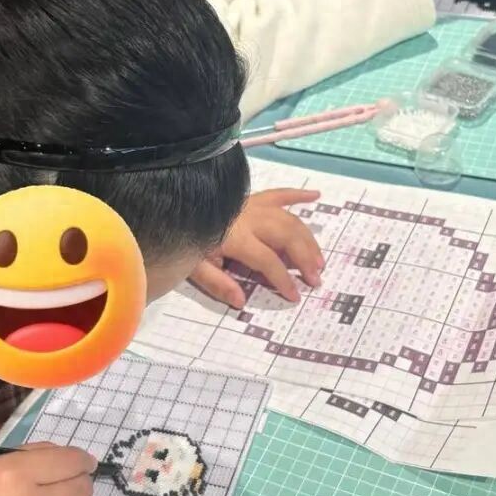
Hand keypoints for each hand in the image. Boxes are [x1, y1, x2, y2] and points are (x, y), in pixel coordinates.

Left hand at [189, 189, 323, 308]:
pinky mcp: (252, 198)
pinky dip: (298, 194)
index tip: (294, 295)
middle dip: (304, 258)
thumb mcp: (192, 266)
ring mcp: (252, 205)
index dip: (283, 279)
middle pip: (286, 236)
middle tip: (316, 278)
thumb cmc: (183, 239)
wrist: (176, 206)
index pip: (267, 260)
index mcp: (235, 236)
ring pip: (289, 219)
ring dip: (307, 238)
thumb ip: (217, 283)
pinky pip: (278, 193)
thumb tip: (241, 301)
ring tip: (319, 259)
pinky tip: (316, 195)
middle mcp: (249, 218)